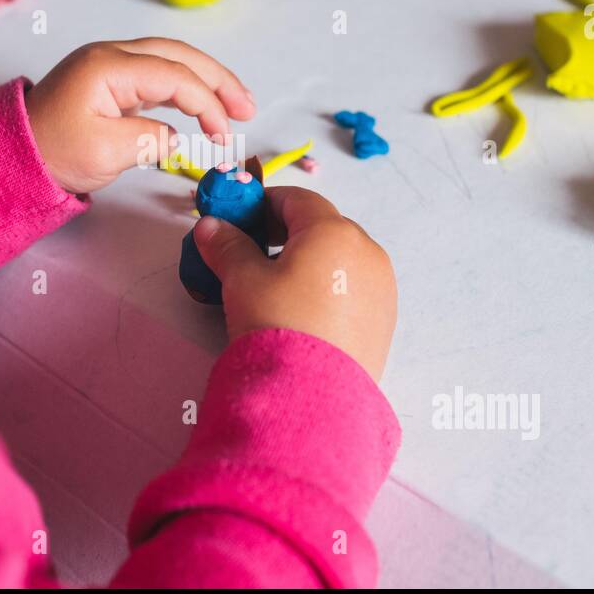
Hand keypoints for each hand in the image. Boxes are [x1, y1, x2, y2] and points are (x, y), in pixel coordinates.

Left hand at [24, 38, 254, 194]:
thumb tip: (175, 136)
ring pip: (170, 60)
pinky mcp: (109, 81)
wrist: (10, 156)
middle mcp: (111, 55)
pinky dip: (184, 88)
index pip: (175, 76)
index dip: (207, 104)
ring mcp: (109, 65)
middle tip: (248, 107)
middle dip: (218, 80)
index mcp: (108, 66)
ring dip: (205, 81)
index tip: (223, 136)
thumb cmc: (51, 154)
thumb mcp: (105, 154)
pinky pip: (156, 74)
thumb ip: (150, 139)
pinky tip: (201, 105)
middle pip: (179, 55)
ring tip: (236, 105)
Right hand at [193, 187, 395, 381]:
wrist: (311, 394)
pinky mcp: (384, 319)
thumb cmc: (277, 323)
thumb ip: (227, 246)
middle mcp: (366, 251)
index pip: (297, 200)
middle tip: (252, 253)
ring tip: (276, 287)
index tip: (239, 219)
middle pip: (322, 227)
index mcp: (333, 231)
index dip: (263, 203)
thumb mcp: (242, 280)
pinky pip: (353, 287)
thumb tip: (210, 225)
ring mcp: (381, 286)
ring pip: (340, 259)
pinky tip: (303, 311)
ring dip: (308, 261)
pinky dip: (328, 287)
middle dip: (285, 233)